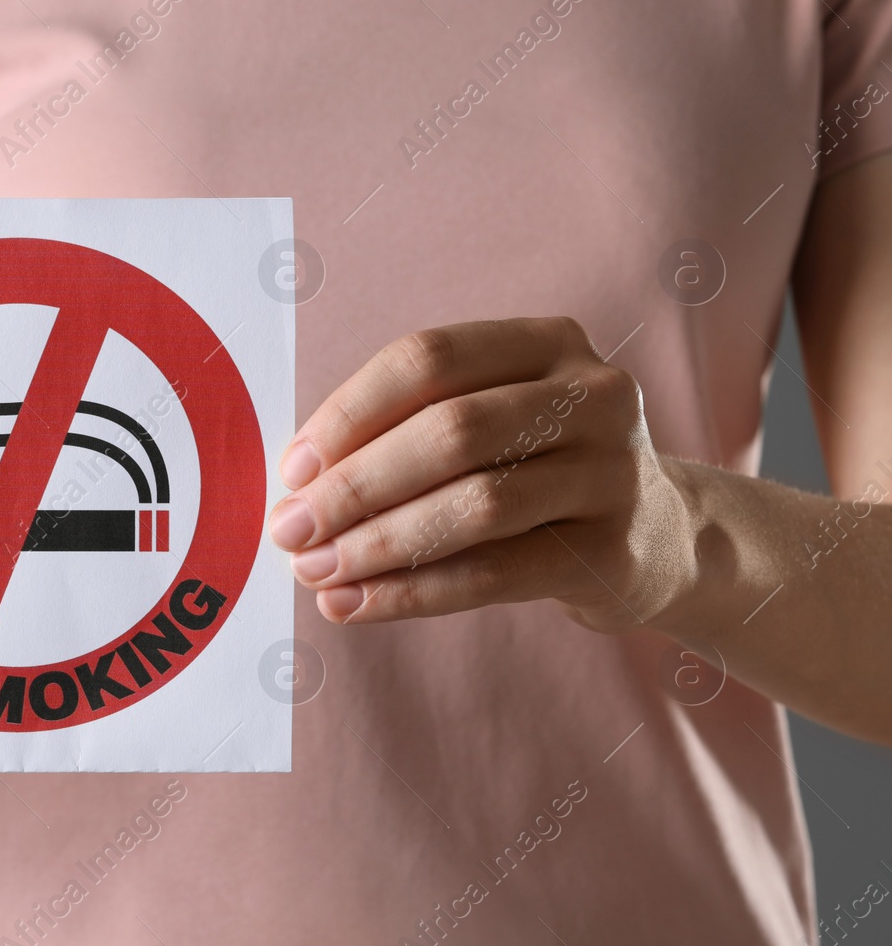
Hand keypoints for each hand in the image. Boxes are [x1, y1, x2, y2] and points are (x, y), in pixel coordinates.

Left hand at [268, 317, 698, 632]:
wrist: (657, 539)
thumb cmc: (535, 471)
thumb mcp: (488, 425)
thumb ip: (404, 432)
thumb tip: (296, 484)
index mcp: (548, 342)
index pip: (428, 360)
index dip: (349, 412)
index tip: (292, 468)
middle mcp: (594, 394)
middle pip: (450, 430)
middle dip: (355, 485)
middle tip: (288, 529)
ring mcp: (613, 472)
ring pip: (475, 504)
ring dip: (378, 543)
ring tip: (312, 572)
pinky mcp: (614, 552)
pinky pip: (496, 573)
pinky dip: (414, 592)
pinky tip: (355, 603)